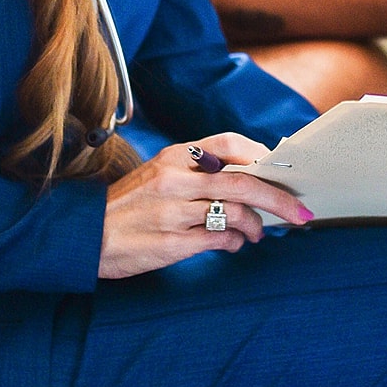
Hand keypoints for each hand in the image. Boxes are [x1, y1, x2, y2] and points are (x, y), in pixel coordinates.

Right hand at [98, 132, 314, 279]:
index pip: (229, 143)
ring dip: (256, 225)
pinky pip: (218, 240)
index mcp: (175, 156)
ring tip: (259, 232)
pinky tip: (235, 243)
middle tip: (300, 213)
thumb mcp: (160, 172)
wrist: (87, 235)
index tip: (281, 168)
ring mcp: (173, 212)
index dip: (261, 154)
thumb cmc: (130, 203)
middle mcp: (175, 179)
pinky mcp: (171, 243)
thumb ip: (199, 171)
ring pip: (235, 212)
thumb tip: (251, 174)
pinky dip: (235, 242)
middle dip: (279, 199)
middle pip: (244, 182)